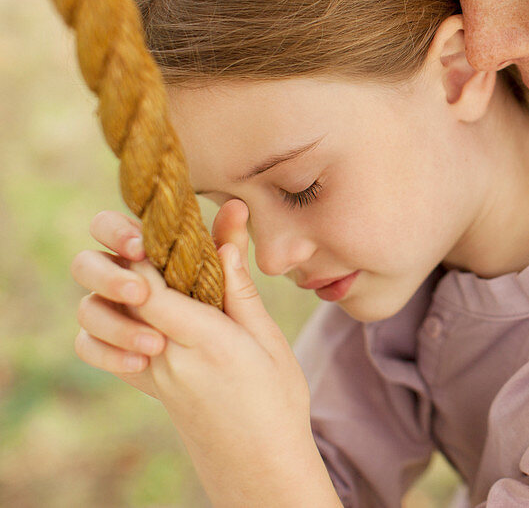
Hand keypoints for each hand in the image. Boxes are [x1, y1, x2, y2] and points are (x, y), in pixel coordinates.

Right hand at [72, 200, 250, 386]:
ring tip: (156, 343)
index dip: (116, 232)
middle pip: (85, 263)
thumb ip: (231, 246)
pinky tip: (141, 363)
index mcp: (143, 251)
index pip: (109, 226)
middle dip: (108, 277)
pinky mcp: (103, 346)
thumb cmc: (233, 315)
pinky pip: (86, 346)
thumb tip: (236, 207)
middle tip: (141, 294)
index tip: (142, 248)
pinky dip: (109, 354)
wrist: (229, 372)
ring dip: (115, 323)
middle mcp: (117, 276)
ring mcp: (106, 312)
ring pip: (86, 308)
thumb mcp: (236, 281)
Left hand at [76, 202, 336, 504]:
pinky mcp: (141, 383)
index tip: (167, 221)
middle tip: (152, 244)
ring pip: (96, 319)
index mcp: (205, 341)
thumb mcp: (268, 338)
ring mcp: (148, 372)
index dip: (148, 246)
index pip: (151, 283)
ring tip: (150, 275)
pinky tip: (144, 309)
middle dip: (122, 259)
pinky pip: (99, 346)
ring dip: (113, 289)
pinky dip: (107, 320)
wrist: (258, 464)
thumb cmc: (276, 397)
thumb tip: (228, 225)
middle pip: (117, 293)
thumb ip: (239, 285)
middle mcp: (166, 356)